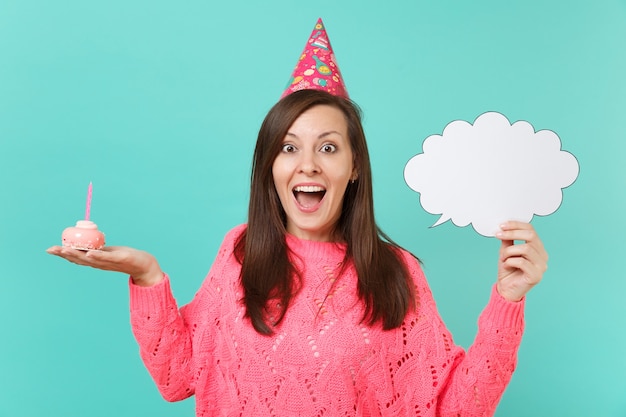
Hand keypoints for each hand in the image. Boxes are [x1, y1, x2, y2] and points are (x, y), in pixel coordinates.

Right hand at [46, 245, 163, 286]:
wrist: (144, 265)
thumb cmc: (126, 257)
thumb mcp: (109, 252)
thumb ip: (98, 250)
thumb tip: (88, 242)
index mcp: (95, 260)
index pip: (76, 257)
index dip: (63, 254)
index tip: (50, 249)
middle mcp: (99, 263)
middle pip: (79, 259)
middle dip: (64, 254)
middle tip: (52, 249)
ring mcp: (108, 262)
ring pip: (90, 259)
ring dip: (76, 254)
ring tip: (65, 250)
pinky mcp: (119, 259)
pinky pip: (106, 258)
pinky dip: (97, 256)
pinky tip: (89, 253)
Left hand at [495, 221, 547, 301]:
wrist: (506, 291)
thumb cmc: (508, 272)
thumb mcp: (506, 252)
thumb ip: (507, 240)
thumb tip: (504, 227)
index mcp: (538, 248)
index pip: (531, 230)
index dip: (516, 225)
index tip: (502, 225)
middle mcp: (543, 256)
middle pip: (531, 236)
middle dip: (512, 233)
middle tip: (498, 234)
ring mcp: (541, 266)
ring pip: (526, 248)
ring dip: (509, 251)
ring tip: (503, 257)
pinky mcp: (536, 276)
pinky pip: (522, 262)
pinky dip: (510, 261)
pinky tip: (506, 265)